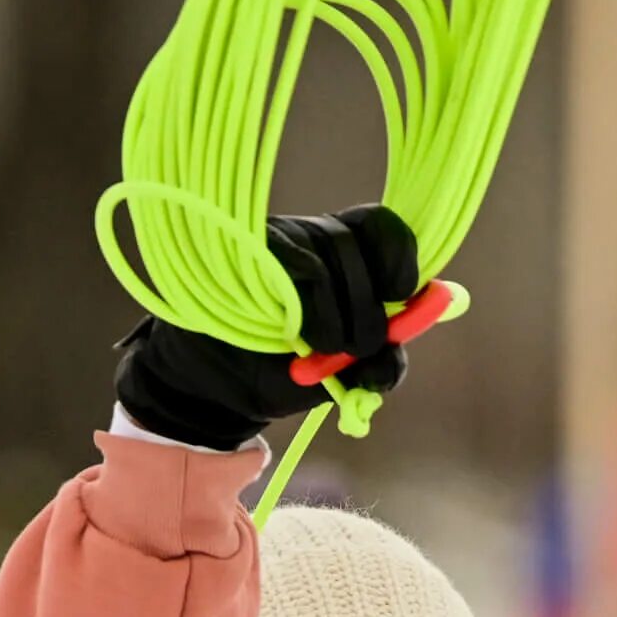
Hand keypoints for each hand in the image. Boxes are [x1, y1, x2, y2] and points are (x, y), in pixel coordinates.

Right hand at [113, 204, 418, 449]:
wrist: (213, 387)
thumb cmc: (279, 373)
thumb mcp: (338, 379)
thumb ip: (374, 368)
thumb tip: (395, 355)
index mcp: (346, 260)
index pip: (385, 230)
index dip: (402, 257)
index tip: (402, 297)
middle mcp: (315, 237)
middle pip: (361, 243)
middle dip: (371, 305)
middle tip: (357, 349)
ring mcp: (281, 237)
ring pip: (334, 250)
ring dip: (341, 311)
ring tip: (321, 350)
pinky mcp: (252, 247)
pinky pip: (299, 263)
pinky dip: (311, 305)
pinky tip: (296, 333)